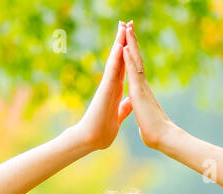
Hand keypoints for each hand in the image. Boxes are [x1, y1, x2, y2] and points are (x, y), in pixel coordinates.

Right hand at [68, 21, 134, 151]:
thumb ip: (123, 109)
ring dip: (119, 42)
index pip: (124, 68)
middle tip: (126, 23)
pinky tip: (119, 44)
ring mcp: (107, 86)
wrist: (91, 141)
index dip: (127, 53)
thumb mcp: (118, 118)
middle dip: (123, 41)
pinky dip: (116, 57)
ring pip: (115, 60)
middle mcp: (111, 85)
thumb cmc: (102, 132)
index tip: (131, 39)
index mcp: (115, 91)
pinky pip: (112, 70)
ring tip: (123, 25)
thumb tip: (128, 103)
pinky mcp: (105, 90)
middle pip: (119, 59)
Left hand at [121, 20, 176, 150]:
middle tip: (129, 26)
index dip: (132, 56)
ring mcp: (142, 87)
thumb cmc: (155, 134)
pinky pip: (133, 71)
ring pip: (135, 61)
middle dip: (132, 43)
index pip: (135, 70)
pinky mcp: (139, 92)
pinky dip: (129, 58)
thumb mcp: (146, 122)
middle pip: (137, 60)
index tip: (128, 43)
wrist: (164, 139)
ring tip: (127, 28)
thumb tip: (145, 122)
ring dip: (130, 44)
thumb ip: (144, 117)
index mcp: (142, 93)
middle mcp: (143, 86)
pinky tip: (125, 47)